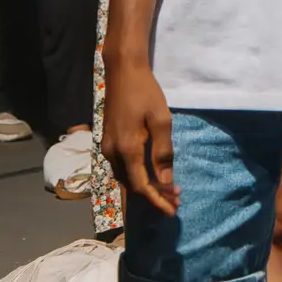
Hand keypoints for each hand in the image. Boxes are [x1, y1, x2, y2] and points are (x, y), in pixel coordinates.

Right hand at [102, 55, 178, 217]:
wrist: (123, 71)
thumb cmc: (146, 92)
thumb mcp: (161, 120)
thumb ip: (162, 152)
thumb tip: (166, 180)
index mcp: (127, 149)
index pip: (141, 186)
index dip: (157, 200)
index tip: (172, 210)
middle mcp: (112, 153)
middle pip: (132, 185)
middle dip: (153, 196)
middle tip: (175, 201)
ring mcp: (107, 147)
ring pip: (125, 178)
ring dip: (145, 186)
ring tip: (166, 191)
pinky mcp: (108, 141)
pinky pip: (121, 167)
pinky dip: (136, 176)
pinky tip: (149, 174)